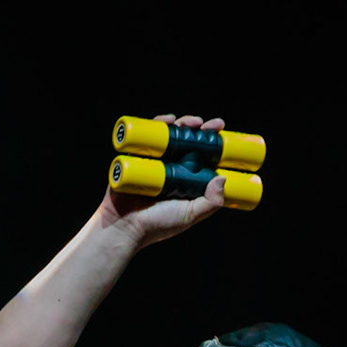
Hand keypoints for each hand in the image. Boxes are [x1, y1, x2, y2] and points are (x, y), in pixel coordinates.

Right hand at [97, 113, 226, 249]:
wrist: (124, 226)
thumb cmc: (157, 225)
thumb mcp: (189, 215)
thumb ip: (209, 203)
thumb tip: (222, 179)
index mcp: (187, 179)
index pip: (204, 156)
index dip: (214, 143)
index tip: (222, 133)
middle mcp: (172, 167)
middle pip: (189, 141)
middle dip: (202, 130)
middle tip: (212, 125)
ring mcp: (155, 160)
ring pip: (172, 135)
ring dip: (184, 124)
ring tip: (193, 123)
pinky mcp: (137, 155)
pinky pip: (148, 136)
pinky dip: (158, 124)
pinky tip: (169, 120)